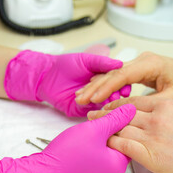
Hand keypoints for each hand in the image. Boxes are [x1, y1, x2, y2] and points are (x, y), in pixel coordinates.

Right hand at [0, 104, 135, 172]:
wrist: (44, 172)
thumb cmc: (68, 152)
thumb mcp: (94, 129)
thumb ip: (116, 118)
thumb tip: (132, 110)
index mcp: (119, 165)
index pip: (129, 139)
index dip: (118, 124)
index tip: (105, 117)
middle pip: (118, 146)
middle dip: (107, 132)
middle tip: (94, 125)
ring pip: (106, 152)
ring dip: (99, 140)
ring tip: (86, 134)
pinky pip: (97, 160)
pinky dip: (92, 150)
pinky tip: (81, 144)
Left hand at [4, 50, 130, 116]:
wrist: (46, 76)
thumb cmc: (64, 65)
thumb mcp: (86, 60)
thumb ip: (102, 63)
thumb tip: (119, 63)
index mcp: (103, 77)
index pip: (117, 82)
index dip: (122, 85)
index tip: (126, 87)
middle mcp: (100, 90)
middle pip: (113, 95)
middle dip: (117, 95)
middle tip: (121, 96)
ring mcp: (92, 101)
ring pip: (105, 104)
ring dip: (110, 103)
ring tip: (112, 101)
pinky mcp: (83, 110)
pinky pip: (93, 112)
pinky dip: (99, 111)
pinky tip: (102, 109)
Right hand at [76, 52, 172, 106]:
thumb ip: (149, 104)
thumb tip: (125, 112)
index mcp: (151, 64)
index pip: (122, 74)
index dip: (106, 87)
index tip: (93, 99)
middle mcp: (143, 60)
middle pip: (113, 73)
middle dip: (95, 86)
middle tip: (79, 99)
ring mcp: (140, 63)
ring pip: (113, 74)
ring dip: (97, 86)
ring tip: (81, 97)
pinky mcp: (139, 70)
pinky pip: (118, 77)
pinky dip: (106, 86)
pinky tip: (94, 94)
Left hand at [87, 96, 172, 172]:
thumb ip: (163, 113)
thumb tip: (146, 117)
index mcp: (166, 104)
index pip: (133, 102)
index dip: (116, 105)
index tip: (105, 107)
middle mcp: (157, 117)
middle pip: (123, 113)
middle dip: (104, 114)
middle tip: (90, 115)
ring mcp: (153, 135)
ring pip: (120, 127)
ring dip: (104, 128)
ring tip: (91, 130)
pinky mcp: (151, 154)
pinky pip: (123, 145)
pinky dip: (111, 143)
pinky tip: (104, 143)